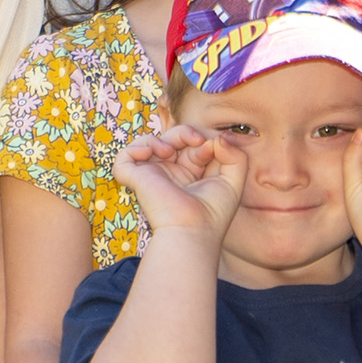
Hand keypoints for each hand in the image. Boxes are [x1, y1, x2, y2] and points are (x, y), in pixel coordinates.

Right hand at [115, 126, 241, 241]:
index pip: (193, 145)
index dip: (203, 139)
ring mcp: (153, 176)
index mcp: (192, 174)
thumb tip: (217, 138)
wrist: (191, 229)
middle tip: (196, 140)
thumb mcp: (235, 180)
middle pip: (171, 140)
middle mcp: (171, 174)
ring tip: (170, 150)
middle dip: (184, 133)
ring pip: (149, 143)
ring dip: (161, 138)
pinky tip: (152, 153)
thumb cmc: (214, 212)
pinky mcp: (136, 179)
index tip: (213, 147)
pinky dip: (136, 147)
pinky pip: (125, 156)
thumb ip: (236, 155)